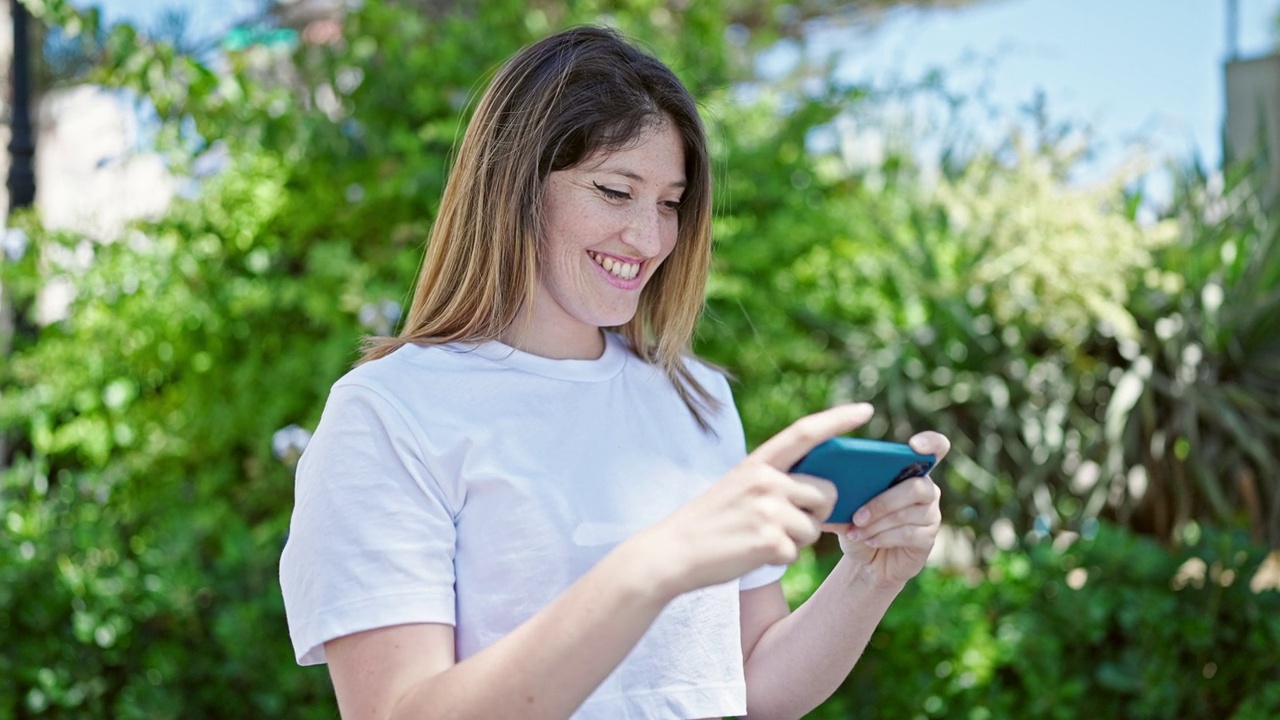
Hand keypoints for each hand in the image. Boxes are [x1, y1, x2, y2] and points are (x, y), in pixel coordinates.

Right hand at [637, 404, 874, 597]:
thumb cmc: (710, 522)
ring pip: (814, 527)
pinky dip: (780, 558)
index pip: (805, 433)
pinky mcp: (770, 543)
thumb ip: (776, 482)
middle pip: (826, 493)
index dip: (837, 419)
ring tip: (758, 538)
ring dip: (795, 539)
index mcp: (758, 463)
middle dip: (817, 511)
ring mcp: (769, 511)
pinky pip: (797, 552)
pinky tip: (752, 553)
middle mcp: (766, 481)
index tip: (865, 410)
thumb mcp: (739, 487)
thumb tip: (825, 492)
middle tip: (784, 522)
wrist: (672, 552)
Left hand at [823, 430, 947, 587]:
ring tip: (855, 532)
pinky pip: (908, 534)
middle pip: (916, 487)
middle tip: (857, 516)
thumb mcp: (846, 507)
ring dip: (877, 524)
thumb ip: (841, 493)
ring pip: (908, 513)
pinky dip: (884, 537)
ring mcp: (931, 514)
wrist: (865, 560)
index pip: (935, 447)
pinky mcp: (929, 538)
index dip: (930, 443)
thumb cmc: (857, 525)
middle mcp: (926, 489)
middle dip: (883, 502)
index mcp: (908, 470)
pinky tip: (868, 540)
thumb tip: (824, 487)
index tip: (914, 445)